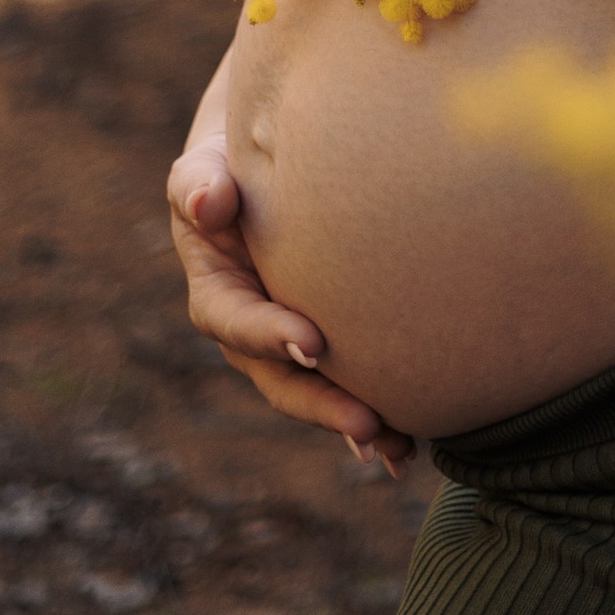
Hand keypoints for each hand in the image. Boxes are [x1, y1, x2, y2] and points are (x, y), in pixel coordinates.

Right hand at [166, 135, 413, 464]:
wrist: (266, 168)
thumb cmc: (231, 164)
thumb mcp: (206, 169)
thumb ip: (201, 185)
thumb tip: (210, 202)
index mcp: (218, 294)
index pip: (236, 321)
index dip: (270, 334)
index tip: (312, 343)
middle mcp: (252, 332)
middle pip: (281, 378)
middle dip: (323, 403)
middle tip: (369, 423)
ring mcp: (290, 343)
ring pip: (318, 392)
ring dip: (355, 423)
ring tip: (400, 450)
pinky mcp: (327, 343)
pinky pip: (350, 383)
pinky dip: (380, 416)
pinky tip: (412, 447)